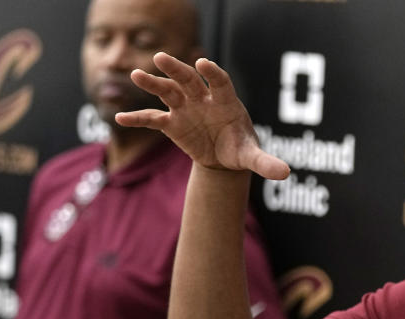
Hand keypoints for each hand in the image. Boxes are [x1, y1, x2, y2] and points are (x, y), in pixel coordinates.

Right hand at [114, 53, 288, 179]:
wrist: (224, 158)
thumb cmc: (240, 149)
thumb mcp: (252, 157)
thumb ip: (266, 163)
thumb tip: (285, 173)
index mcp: (226, 102)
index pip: (221, 82)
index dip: (213, 73)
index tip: (203, 63)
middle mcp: (203, 100)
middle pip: (189, 80)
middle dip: (176, 69)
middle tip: (161, 58)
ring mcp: (185, 108)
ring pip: (167, 91)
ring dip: (153, 83)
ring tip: (137, 75)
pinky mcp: (171, 123)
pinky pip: (152, 119)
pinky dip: (137, 118)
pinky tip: (119, 118)